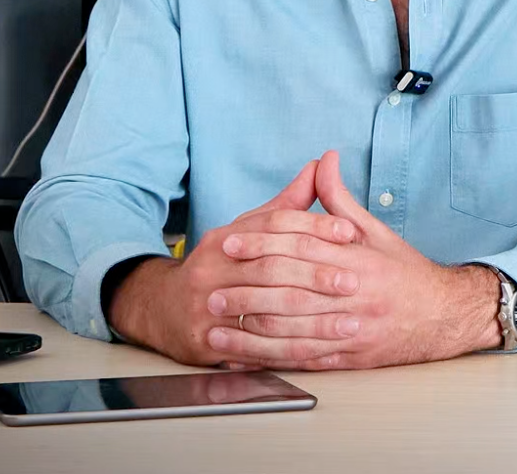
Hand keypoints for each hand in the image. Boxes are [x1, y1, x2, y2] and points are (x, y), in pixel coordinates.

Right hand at [108, 160, 360, 365]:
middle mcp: (211, 269)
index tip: (349, 233)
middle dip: (316, 275)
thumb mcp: (247, 230)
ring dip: (310, 320)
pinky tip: (318, 352)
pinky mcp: (205, 341)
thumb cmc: (219, 266)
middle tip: (354, 281)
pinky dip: (288, 350)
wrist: (162, 309)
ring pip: (265, 310)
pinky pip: (254, 347)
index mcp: (224, 238)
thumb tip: (321, 164)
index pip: (274, 225)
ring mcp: (205, 306)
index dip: (314, 227)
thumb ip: (287, 204)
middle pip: (271, 268)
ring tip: (347, 323)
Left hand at [206, 151, 502, 369]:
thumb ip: (340, 200)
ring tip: (216, 322)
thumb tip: (323, 160)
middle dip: (247, 288)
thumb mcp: (376, 230)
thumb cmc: (405, 272)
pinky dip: (269, 357)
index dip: (262, 243)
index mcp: (359, 259)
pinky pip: (305, 357)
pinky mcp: (351, 357)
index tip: (229, 242)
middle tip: (211, 287)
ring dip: (249, 326)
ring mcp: (353, 329)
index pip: (302, 247)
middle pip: (292, 289)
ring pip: (293, 328)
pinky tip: (243, 353)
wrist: (445, 315)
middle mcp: (355, 294)